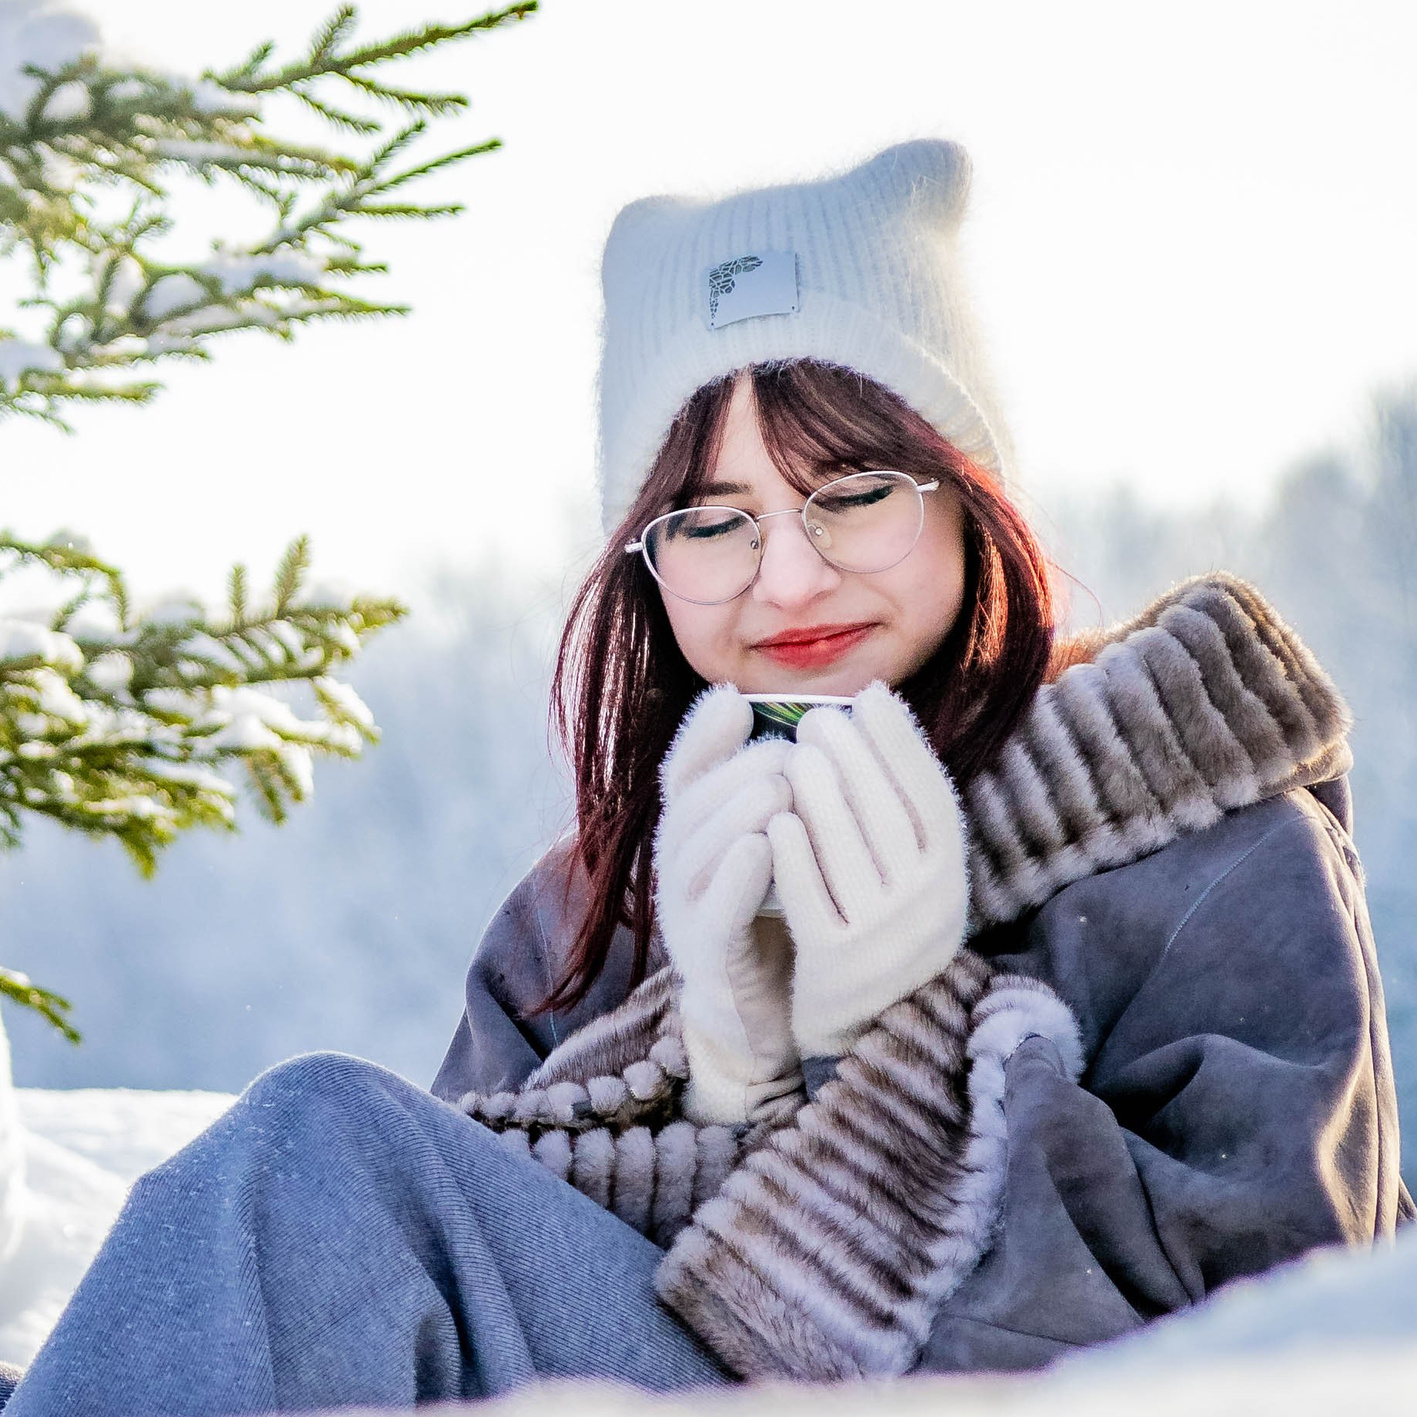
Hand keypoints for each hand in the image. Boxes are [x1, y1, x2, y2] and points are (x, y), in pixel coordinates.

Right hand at [654, 685, 802, 1124]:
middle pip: (690, 808)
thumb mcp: (768, 833)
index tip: (736, 703)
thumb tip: (736, 698)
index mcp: (691, 831)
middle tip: (787, 752)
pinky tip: (761, 849)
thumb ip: (759, 775)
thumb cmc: (776, 904)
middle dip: (736, 772)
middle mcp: (677, 866)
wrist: (770, 1007)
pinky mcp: (706, 957)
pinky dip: (732, 879)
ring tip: (777, 788)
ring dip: (734, 815)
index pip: (682, 772)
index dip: (702, 735)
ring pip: (696, 855)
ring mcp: (684, 913)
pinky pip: (713, 912)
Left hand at [767, 682, 968, 1056]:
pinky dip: (795, 859)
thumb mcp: (909, 868)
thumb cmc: (877, 919)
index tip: (870, 698)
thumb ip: (898, 803)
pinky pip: (813, 903)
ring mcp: (883, 940)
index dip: (902, 743)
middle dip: (853, 759)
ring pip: (851, 854)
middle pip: (889, 817)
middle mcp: (927, 907)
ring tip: (793, 754)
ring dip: (822, 796)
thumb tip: (875, 704)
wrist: (863, 1024)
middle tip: (817, 718)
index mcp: (949, 876)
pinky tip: (775, 821)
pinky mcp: (837, 968)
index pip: (932, 796)